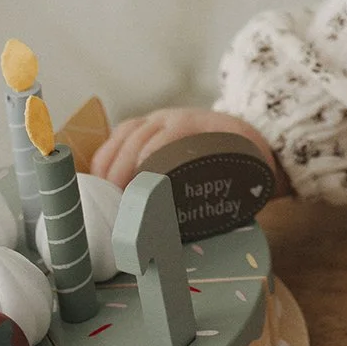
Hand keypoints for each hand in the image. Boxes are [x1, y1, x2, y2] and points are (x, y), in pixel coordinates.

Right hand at [91, 108, 286, 194]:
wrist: (246, 136)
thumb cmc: (246, 160)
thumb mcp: (248, 172)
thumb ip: (232, 194)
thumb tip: (208, 228)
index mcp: (200, 124)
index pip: (171, 134)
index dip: (152, 158)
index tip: (140, 186)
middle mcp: (174, 117)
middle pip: (141, 134)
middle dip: (124, 167)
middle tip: (115, 200)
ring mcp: (157, 120)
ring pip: (125, 133)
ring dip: (110, 163)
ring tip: (103, 194)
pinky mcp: (144, 128)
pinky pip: (119, 137)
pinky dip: (105, 158)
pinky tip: (98, 181)